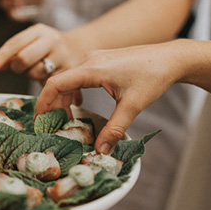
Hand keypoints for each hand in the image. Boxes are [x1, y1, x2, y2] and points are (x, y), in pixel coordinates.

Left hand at [0, 23, 83, 108]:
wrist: (79, 48)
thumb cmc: (46, 47)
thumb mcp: (30, 43)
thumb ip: (11, 53)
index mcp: (39, 31)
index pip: (16, 42)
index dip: (1, 55)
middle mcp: (52, 41)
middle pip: (24, 58)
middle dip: (17, 66)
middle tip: (20, 67)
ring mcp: (62, 57)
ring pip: (35, 73)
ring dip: (32, 75)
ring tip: (40, 68)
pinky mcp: (69, 73)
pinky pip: (47, 83)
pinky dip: (44, 82)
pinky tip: (49, 75)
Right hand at [36, 42, 183, 153]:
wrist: (171, 58)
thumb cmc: (154, 76)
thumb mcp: (132, 106)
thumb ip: (114, 129)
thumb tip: (100, 150)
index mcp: (92, 68)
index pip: (55, 84)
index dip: (43, 103)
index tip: (39, 122)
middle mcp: (89, 60)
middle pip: (58, 83)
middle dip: (51, 105)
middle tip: (50, 127)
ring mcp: (94, 58)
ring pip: (67, 79)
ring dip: (62, 99)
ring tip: (63, 120)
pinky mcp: (100, 61)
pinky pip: (77, 76)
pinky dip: (72, 92)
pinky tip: (77, 105)